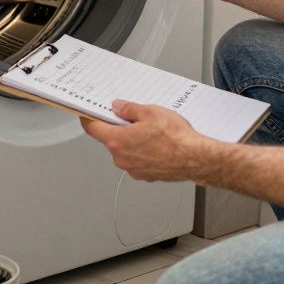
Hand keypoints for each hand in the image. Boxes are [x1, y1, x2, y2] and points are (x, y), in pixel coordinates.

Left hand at [80, 100, 216, 181]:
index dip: (89, 119)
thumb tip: (118, 108)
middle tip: (135, 118)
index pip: (92, 129)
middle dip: (119, 128)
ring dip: (133, 141)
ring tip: (153, 132)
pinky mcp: (146, 175)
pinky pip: (138, 160)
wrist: (195, 158)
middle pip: (111, 140)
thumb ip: (129, 110)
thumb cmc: (175, 138)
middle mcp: (122, 158)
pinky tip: (159, 144)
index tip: (87, 114)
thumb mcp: (150, 112)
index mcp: (117, 141)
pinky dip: (144, 152)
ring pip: (126, 151)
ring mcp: (133, 169)